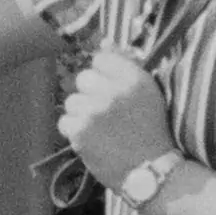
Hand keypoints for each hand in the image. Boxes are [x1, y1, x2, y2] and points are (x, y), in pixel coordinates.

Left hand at [58, 47, 174, 185]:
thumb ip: (126, 66)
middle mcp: (114, 90)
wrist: (150, 172)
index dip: (104, 75)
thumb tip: (104, 42)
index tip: (112, 91)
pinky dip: (74, 132)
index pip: (101, 59)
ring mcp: (95, 110)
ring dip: (81, 114)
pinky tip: (91, 140)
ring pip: (71, 100)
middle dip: (90, 94)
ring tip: (99, 130)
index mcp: (134, 78)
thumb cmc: (151, 132)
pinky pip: (64, 121)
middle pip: (83, 78)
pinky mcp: (80, 130)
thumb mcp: (148, 93)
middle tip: (105, 113)